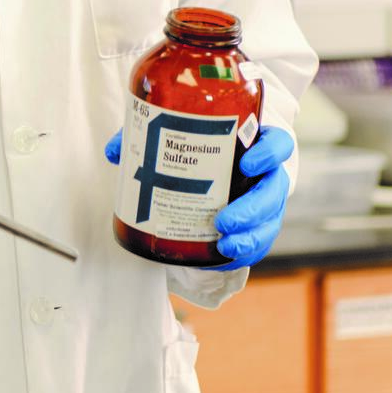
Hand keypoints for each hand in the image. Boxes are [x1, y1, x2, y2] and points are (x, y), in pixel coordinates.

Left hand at [106, 124, 291, 269]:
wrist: (207, 170)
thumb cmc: (195, 146)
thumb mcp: (173, 136)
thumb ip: (147, 139)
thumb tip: (114, 152)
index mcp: (253, 142)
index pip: (277, 142)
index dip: (269, 152)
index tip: (248, 161)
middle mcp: (265, 173)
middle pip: (274, 189)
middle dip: (253, 208)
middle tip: (223, 220)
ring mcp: (265, 201)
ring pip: (270, 220)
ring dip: (250, 236)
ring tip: (225, 246)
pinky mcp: (258, 225)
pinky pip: (260, 241)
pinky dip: (246, 250)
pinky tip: (226, 255)